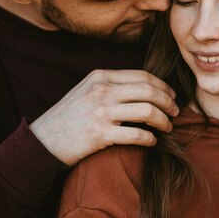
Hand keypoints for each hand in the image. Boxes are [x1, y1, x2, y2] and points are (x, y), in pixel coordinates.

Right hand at [30, 69, 178, 165]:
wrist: (43, 140)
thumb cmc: (68, 117)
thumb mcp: (86, 91)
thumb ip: (110, 86)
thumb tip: (144, 90)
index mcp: (100, 77)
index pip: (142, 76)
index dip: (163, 86)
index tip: (172, 96)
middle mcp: (102, 91)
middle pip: (149, 91)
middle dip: (168, 102)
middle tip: (175, 112)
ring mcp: (101, 112)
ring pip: (147, 111)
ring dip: (163, 120)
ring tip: (167, 127)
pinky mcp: (100, 134)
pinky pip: (137, 135)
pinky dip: (150, 138)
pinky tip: (153, 141)